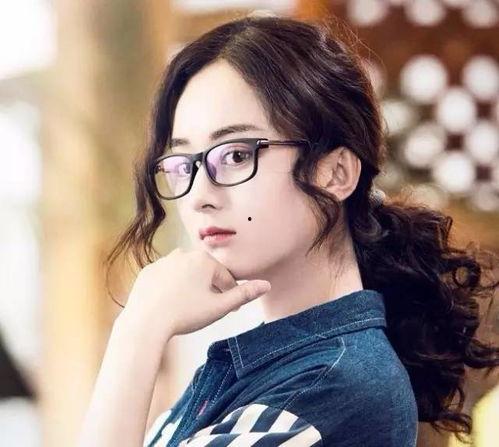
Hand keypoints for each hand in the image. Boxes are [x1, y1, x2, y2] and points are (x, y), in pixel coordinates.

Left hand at [118, 247, 270, 340]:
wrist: (146, 322)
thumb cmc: (185, 315)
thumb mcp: (219, 307)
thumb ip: (244, 294)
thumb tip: (267, 284)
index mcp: (204, 260)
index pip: (224, 277)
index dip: (229, 294)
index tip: (230, 309)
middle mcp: (183, 254)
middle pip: (205, 273)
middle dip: (210, 289)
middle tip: (210, 309)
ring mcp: (163, 262)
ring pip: (185, 274)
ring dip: (191, 286)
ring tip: (190, 306)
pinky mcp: (148, 271)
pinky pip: (166, 278)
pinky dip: (171, 287)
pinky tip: (171, 303)